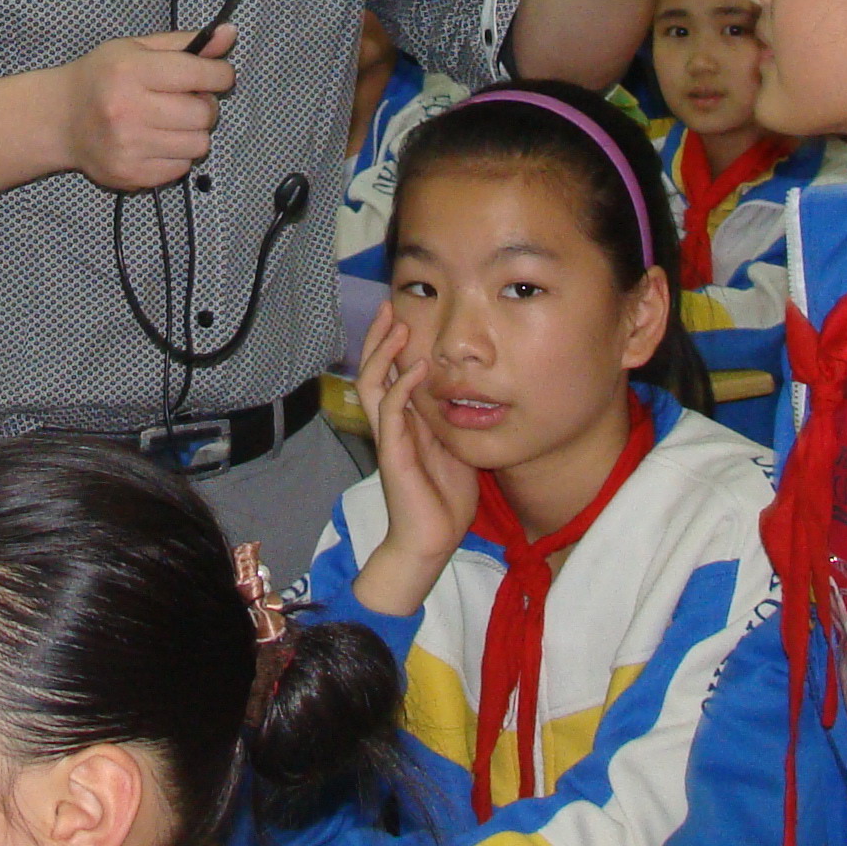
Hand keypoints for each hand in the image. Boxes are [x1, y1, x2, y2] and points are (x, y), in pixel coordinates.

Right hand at [57, 29, 239, 192]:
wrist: (61, 119)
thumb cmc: (102, 77)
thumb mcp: (137, 48)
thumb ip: (185, 43)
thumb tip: (229, 34)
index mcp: (131, 70)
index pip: (200, 74)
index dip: (220, 74)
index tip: (217, 75)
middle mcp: (128, 109)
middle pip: (203, 114)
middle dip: (205, 105)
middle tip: (187, 100)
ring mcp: (129, 146)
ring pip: (198, 145)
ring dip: (193, 132)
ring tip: (170, 122)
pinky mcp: (131, 174)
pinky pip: (182, 168)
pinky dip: (177, 155)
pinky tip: (157, 141)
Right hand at [350, 304, 475, 617]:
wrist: (430, 540)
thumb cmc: (444, 498)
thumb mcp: (456, 446)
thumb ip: (454, 418)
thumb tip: (473, 390)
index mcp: (404, 421)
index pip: (389, 371)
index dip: (391, 342)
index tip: (402, 311)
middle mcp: (391, 424)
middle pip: (372, 369)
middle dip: (378, 336)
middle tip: (389, 305)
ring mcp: (389, 438)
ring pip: (373, 384)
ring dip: (383, 353)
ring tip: (397, 325)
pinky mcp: (393, 454)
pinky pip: (391, 413)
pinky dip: (402, 386)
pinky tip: (416, 367)